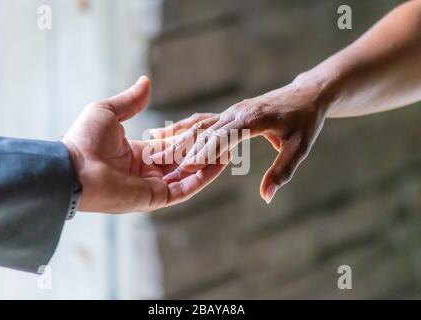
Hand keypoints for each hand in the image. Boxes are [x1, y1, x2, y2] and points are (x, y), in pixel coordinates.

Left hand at [62, 76, 228, 212]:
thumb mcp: (108, 112)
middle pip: (183, 160)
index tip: (206, 128)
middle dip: (203, 151)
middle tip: (225, 139)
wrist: (72, 169)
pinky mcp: (156, 198)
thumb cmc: (84, 140)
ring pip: (188, 175)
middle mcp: (147, 172)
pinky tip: (220, 163)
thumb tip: (146, 81)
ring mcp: (152, 187)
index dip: (188, 137)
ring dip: (208, 164)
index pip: (170, 145)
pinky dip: (203, 177)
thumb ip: (131, 101)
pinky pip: (185, 188)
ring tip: (230, 150)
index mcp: (137, 154)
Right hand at [151, 77, 328, 203]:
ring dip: (176, 135)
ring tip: (152, 145)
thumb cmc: (305, 121)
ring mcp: (231, 112)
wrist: (306, 95)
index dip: (206, 150)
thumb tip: (266, 196)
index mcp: (253, 119)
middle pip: (204, 130)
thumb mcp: (300, 147)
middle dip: (181, 145)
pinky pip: (203, 121)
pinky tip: (165, 132)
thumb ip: (282, 171)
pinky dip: (183, 127)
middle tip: (157, 159)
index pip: (225, 136)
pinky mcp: (229, 113)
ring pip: (199, 124)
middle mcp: (237, 113)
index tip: (187, 165)